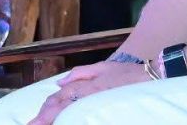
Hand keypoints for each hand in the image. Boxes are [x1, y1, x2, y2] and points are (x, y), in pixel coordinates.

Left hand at [28, 61, 150, 124]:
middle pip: (63, 107)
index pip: (61, 97)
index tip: (34, 121)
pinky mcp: (107, 110)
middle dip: (46, 118)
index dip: (46, 109)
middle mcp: (90, 94)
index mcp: (87, 84)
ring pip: (72, 114)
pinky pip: (86, 117)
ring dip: (57, 120)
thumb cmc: (128, 73)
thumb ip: (80, 74)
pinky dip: (74, 121)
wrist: (153, 77)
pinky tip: (67, 123)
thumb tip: (60, 82)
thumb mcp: (103, 67)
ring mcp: (98, 104)